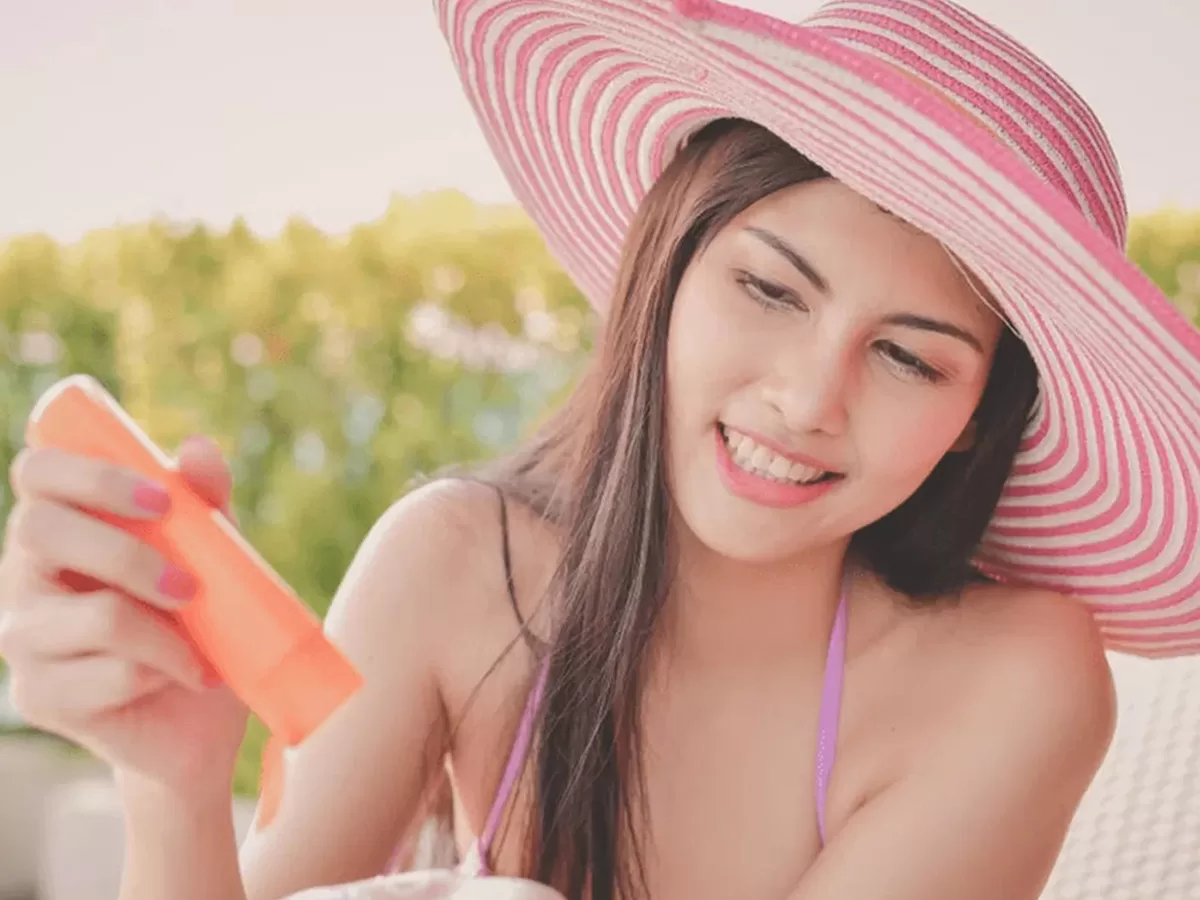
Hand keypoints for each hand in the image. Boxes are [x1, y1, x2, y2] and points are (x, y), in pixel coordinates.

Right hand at [0, 435, 249, 797]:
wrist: (199, 718)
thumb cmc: (197, 622)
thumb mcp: (212, 552)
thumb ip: (202, 500)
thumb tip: (195, 448)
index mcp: (60, 526)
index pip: (38, 473)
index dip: (92, 474)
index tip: (162, 500)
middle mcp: (23, 575)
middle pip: (43, 530)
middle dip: (131, 554)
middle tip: (190, 587)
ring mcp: (22, 637)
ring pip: (96, 614)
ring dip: (167, 630)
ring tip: (204, 645)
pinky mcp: (39, 695)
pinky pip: (111, 673)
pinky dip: (168, 671)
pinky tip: (189, 677)